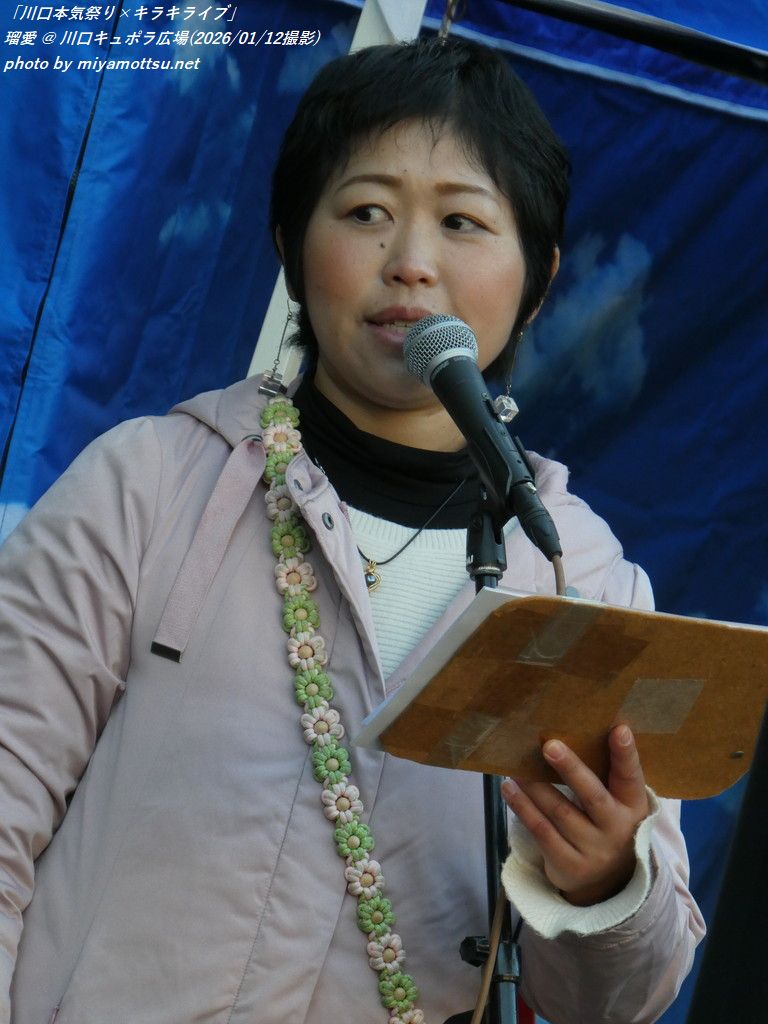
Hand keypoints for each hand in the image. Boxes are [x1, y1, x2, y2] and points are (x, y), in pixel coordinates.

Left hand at [501, 725, 649, 905]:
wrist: (607, 884)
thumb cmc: (606, 824)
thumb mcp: (617, 804)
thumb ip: (603, 775)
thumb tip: (566, 732)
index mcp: (633, 807)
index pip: (630, 777)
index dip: (626, 754)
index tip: (619, 729)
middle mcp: (616, 829)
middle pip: (592, 796)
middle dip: (571, 770)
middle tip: (549, 746)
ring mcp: (593, 850)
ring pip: (559, 813)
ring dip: (534, 787)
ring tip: (516, 766)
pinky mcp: (568, 865)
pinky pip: (541, 832)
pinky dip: (522, 808)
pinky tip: (509, 789)